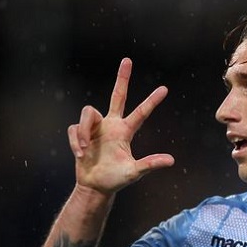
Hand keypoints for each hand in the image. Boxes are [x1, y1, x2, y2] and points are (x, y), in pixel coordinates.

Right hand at [67, 58, 174, 194]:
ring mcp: (95, 128)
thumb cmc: (116, 179)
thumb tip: (172, 160)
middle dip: (122, 78)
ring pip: (87, 113)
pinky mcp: (79, 133)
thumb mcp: (134, 172)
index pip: (141, 113)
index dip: (152, 101)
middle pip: (118, 95)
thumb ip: (150, 164)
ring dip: (83, 131)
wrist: (95, 186)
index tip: (165, 89)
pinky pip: (74, 129)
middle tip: (128, 60)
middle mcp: (111, 125)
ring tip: (84, 149)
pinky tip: (80, 154)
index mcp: (125, 131)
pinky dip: (76, 141)